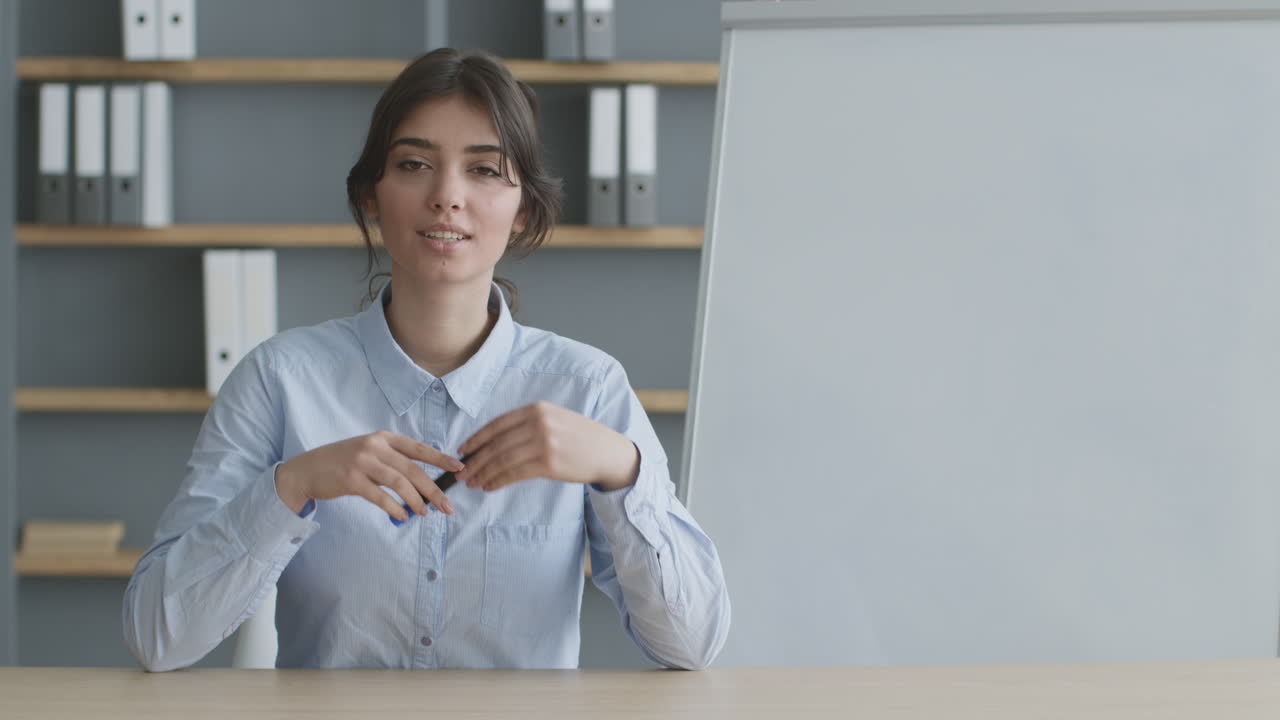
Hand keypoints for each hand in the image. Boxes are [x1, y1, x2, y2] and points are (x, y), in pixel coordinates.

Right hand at [275, 431, 465, 521]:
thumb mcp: (369, 451)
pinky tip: (403, 516)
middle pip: (413, 469)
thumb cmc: (343, 462)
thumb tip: (423, 480)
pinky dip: (394, 508)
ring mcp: (362, 462)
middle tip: (447, 506)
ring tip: (425, 513)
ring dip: (416, 501)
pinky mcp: (351, 479)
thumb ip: (393, 459)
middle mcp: (375, 446)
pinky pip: (380, 496)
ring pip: (399, 483)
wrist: (307, 469)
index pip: (418, 448)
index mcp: (383, 437)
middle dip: (433, 489)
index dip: (440, 458)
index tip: (459, 467)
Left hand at [455, 402, 639, 492]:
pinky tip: (490, 486)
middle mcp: (539, 423)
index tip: (463, 450)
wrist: (608, 452)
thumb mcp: (554, 420)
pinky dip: (499, 481)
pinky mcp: (549, 463)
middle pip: (497, 444)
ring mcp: (544, 443)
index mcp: (536, 409)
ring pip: (503, 460)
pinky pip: (515, 473)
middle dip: (476, 460)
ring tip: (473, 483)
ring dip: (484, 473)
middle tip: (463, 473)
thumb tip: (493, 443)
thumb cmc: (579, 438)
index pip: (497, 424)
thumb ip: (527, 425)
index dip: (477, 438)